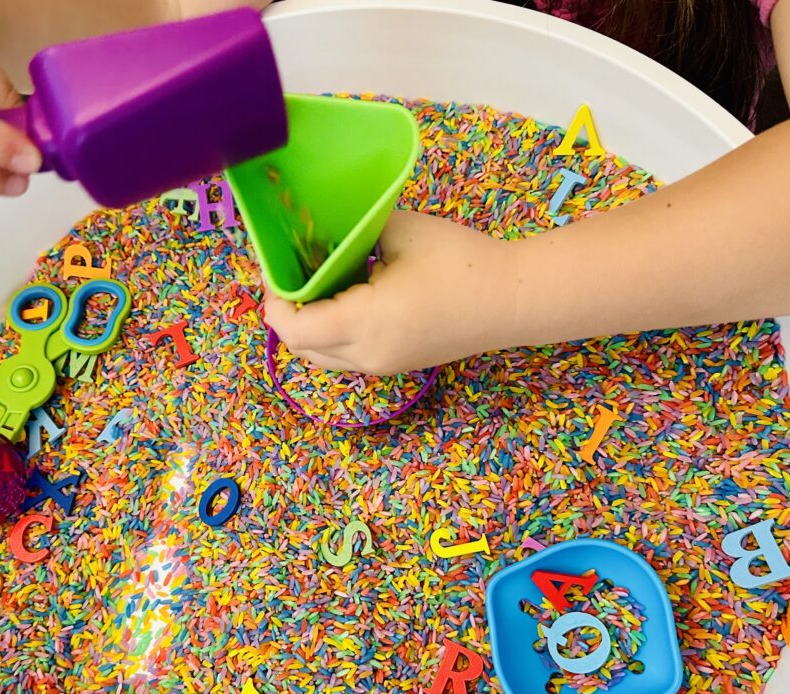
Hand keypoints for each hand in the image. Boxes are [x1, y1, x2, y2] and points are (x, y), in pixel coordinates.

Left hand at [264, 210, 517, 375]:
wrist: (515, 298)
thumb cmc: (462, 260)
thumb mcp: (399, 231)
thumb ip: (355, 233)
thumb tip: (329, 235)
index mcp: (365, 323)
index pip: (294, 329)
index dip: (274, 301)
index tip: (276, 269)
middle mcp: (369, 355)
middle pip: (303, 348)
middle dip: (287, 314)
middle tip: (291, 275)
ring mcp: (385, 366)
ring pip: (325, 357)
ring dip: (311, 327)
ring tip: (319, 286)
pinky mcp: (400, 365)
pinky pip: (350, 356)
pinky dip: (335, 333)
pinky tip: (349, 298)